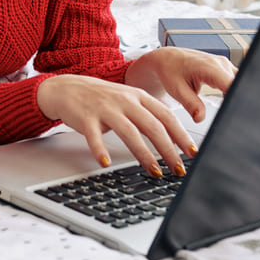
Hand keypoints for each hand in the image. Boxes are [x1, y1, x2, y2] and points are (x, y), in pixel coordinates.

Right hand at [35, 74, 194, 176]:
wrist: (68, 88)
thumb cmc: (102, 98)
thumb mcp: (129, 100)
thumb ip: (149, 115)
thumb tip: (174, 140)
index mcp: (139, 96)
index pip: (166, 116)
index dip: (181, 135)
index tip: (192, 153)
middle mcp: (125, 100)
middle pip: (152, 126)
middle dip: (168, 150)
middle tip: (178, 169)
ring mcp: (105, 108)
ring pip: (129, 132)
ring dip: (145, 154)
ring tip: (154, 172)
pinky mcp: (86, 117)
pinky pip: (94, 136)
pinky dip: (100, 150)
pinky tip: (105, 163)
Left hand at [124, 46, 236, 122]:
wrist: (167, 60)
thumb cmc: (170, 71)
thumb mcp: (177, 90)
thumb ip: (191, 105)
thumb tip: (200, 118)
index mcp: (209, 67)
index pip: (233, 84)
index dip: (236, 99)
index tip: (234, 112)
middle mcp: (220, 63)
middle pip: (240, 85)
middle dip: (237, 100)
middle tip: (229, 116)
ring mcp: (224, 65)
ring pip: (240, 84)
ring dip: (236, 96)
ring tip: (224, 107)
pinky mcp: (225, 69)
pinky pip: (236, 81)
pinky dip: (233, 92)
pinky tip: (225, 101)